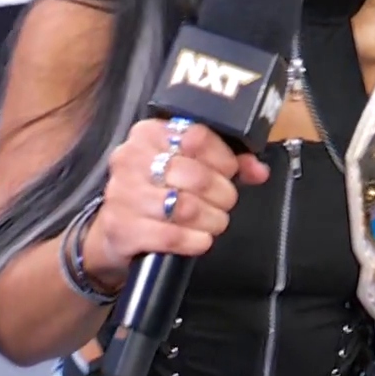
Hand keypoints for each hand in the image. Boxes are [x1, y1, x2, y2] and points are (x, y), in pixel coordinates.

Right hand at [84, 117, 272, 286]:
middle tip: (225, 203)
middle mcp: (130, 158)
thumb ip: (226, 164)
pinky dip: (194, 241)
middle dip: (222, 194)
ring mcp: (121, 194)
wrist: (115, 231)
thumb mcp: (188, 169)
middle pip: (195, 175)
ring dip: (212, 219)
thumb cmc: (158, 192)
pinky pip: (170, 236)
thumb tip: (259, 170)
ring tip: (215, 222)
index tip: (230, 173)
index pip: (197, 137)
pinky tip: (200, 239)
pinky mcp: (120, 228)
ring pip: (185, 207)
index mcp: (148, 134)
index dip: (224, 159)